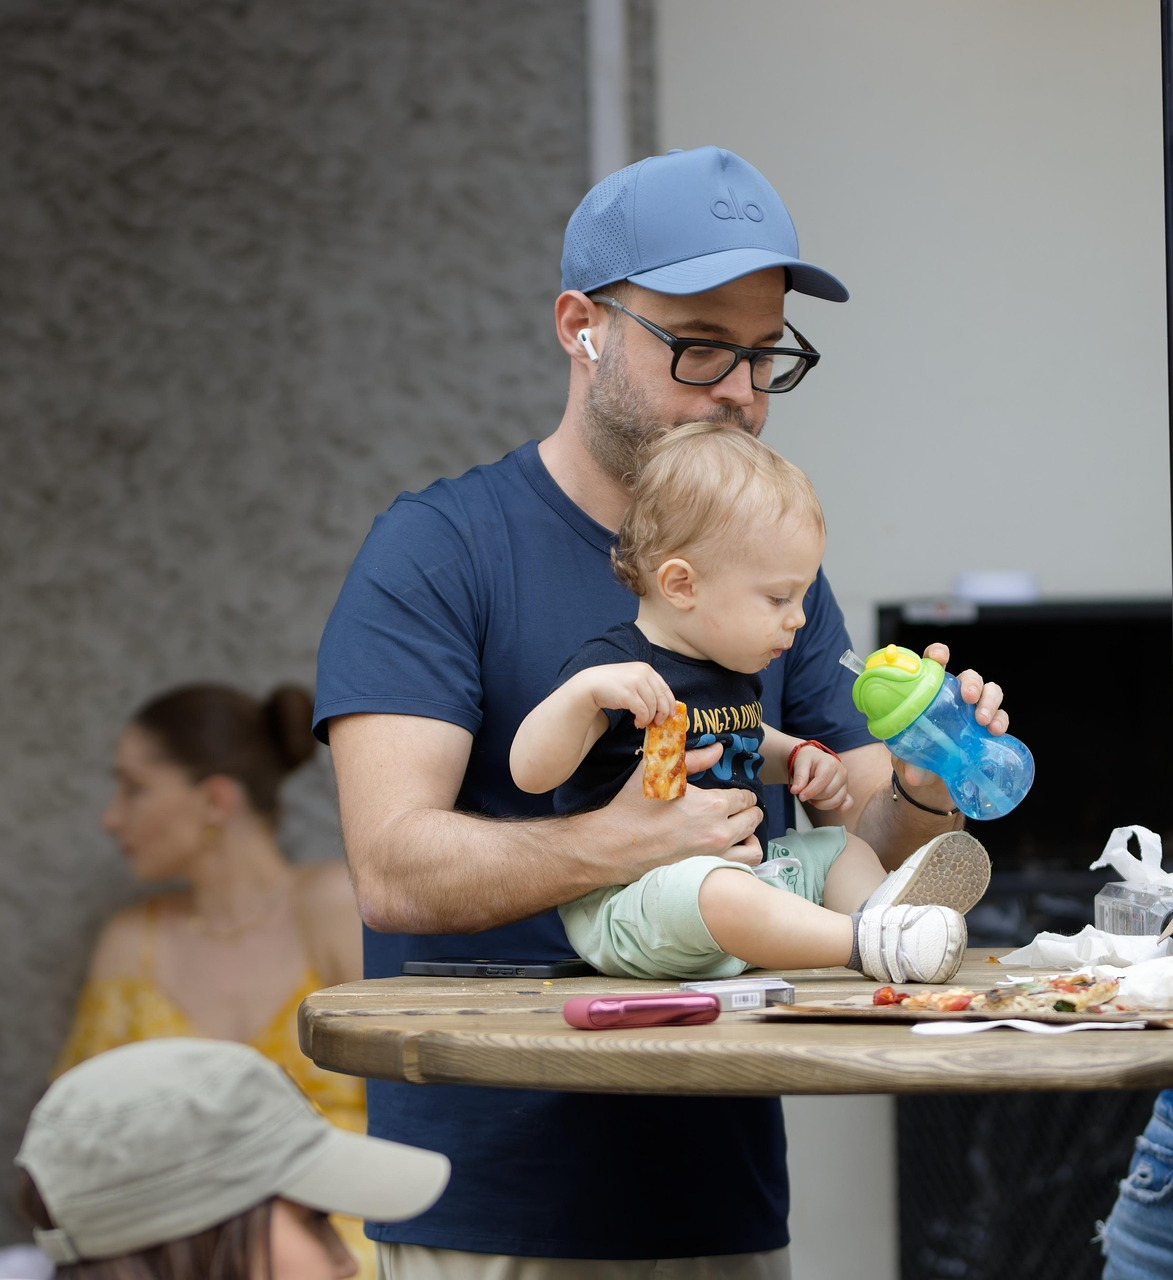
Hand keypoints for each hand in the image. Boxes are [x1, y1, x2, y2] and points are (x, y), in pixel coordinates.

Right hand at [582, 662, 676, 728]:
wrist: (591, 684)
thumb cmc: (612, 684)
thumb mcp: (633, 680)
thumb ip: (647, 687)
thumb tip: (664, 706)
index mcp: (646, 669)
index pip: (665, 688)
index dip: (670, 703)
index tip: (671, 714)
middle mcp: (643, 673)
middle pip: (661, 698)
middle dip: (662, 713)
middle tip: (658, 723)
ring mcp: (635, 683)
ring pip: (652, 707)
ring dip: (649, 719)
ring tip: (642, 723)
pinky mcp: (628, 694)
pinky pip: (642, 712)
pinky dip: (642, 720)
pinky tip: (637, 723)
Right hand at [601, 741, 763, 877]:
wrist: (614, 845)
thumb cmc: (633, 807)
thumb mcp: (659, 772)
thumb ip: (694, 758)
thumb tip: (718, 749)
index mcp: (711, 803)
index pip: (745, 797)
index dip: (744, 794)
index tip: (738, 796)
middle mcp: (719, 831)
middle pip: (753, 819)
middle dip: (749, 812)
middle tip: (740, 811)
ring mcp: (714, 856)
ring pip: (753, 847)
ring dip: (750, 837)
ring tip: (740, 833)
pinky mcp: (705, 874)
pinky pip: (741, 868)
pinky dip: (741, 858)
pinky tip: (730, 852)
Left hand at [789, 744, 853, 812]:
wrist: (814, 760)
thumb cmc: (808, 761)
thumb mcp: (800, 763)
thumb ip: (799, 776)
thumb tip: (795, 790)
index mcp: (831, 763)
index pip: (822, 781)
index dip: (810, 791)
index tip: (800, 796)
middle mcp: (842, 773)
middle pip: (828, 792)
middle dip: (814, 797)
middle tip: (805, 793)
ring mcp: (845, 784)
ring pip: (836, 801)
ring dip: (820, 804)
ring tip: (812, 796)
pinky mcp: (846, 792)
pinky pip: (847, 805)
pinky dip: (836, 808)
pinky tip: (823, 804)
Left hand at [906, 642, 1008, 789]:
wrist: (930, 784)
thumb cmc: (913, 759)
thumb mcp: (905, 759)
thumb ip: (908, 763)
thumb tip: (914, 776)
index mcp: (929, 694)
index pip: (934, 665)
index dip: (938, 654)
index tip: (941, 656)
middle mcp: (954, 697)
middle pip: (969, 677)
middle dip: (972, 683)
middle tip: (968, 698)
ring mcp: (973, 711)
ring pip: (990, 691)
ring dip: (990, 701)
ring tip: (982, 720)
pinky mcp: (988, 727)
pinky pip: (1001, 716)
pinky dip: (1001, 720)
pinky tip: (995, 730)